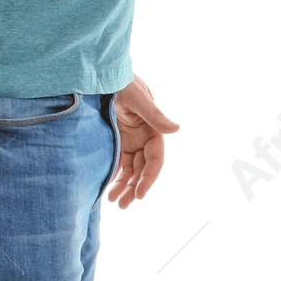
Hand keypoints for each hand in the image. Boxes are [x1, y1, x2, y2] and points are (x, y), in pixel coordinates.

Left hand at [106, 77, 178, 207]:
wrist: (103, 75)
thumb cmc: (123, 82)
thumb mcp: (138, 97)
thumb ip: (155, 115)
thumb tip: (177, 129)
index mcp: (153, 130)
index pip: (155, 160)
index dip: (149, 178)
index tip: (140, 194)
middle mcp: (144, 138)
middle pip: (142, 169)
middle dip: (134, 188)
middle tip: (123, 205)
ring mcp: (130, 140)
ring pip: (130, 170)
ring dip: (124, 186)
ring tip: (114, 201)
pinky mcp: (118, 140)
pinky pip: (118, 162)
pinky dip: (114, 176)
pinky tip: (107, 188)